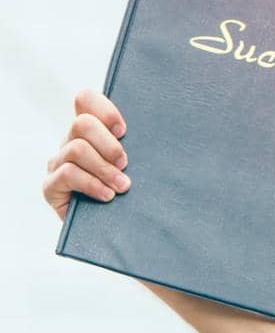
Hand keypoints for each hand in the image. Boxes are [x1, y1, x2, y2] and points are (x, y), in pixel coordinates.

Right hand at [42, 89, 130, 222]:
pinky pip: (67, 174)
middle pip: (82, 123)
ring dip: (104, 169)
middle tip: (126, 165)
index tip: (124, 131)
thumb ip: (139, 149)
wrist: (116, 232)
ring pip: (76, 149)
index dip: (104, 109)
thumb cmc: (133, 195)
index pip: (85, 100)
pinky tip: (108, 196)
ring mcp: (57, 164)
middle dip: (109, 144)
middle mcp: (70, 143)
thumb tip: (165, 134)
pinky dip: (91, 184)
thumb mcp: (137, 168)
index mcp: (91, 133)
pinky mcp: (50, 187)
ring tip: (123, 187)